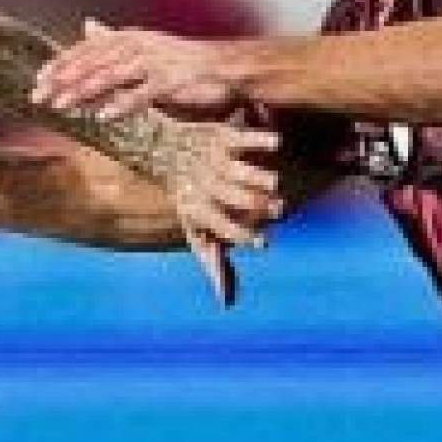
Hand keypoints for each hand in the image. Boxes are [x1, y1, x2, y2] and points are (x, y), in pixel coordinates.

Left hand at [35, 21, 246, 120]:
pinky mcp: (172, 80)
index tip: (37, 82)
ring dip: (84, 91)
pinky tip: (103, 117)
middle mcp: (138, 45)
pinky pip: (142, 94)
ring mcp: (155, 62)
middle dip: (63, 80)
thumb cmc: (181, 63)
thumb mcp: (143, 48)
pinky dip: (122, 104)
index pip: (86, 49)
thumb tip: (86, 25)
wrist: (224, 67)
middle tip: (40, 97)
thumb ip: (114, 41)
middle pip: (92, 61)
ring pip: (112, 75)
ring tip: (62, 106)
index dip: (60, 64)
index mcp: (128, 38)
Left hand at [157, 114, 280, 306]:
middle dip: (260, 205)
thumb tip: (227, 303)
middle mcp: (209, 187)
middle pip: (238, 199)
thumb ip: (216, 264)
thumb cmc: (189, 203)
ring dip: (260, 178)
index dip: (245, 236)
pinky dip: (261, 140)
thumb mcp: (197, 234)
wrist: (162, 152)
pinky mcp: (223, 137)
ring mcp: (216, 162)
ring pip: (241, 171)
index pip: (227, 229)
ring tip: (273, 184)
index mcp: (201, 212)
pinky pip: (245, 138)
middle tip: (278, 209)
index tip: (265, 244)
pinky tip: (275, 145)